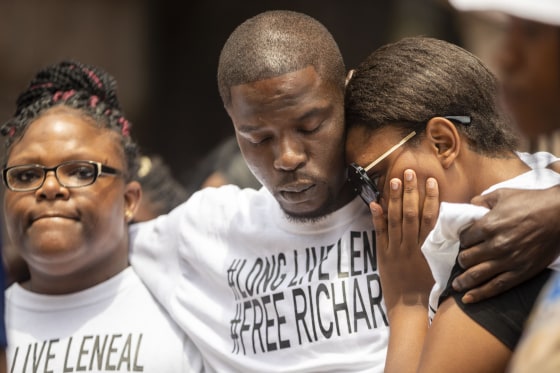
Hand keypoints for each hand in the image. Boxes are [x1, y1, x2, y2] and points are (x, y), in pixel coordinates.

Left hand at [370, 169, 438, 311]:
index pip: (430, 218)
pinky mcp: (383, 255)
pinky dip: (377, 217)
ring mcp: (395, 250)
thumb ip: (445, 247)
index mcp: (428, 248)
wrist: (410, 309)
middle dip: (410, 192)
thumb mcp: (443, 267)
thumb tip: (451, 229)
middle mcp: (411, 246)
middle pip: (410, 213)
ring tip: (394, 180)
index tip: (431, 182)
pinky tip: (375, 202)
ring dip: (394, 198)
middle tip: (410, 172)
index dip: (430, 199)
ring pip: (394, 220)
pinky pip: (379, 233)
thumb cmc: (430, 290)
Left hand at [455, 186, 559, 302]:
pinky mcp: (521, 272)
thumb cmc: (531, 202)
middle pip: (467, 258)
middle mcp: (495, 245)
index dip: (462, 241)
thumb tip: (469, 206)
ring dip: (463, 281)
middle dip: (462, 260)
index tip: (464, 243)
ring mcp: (508, 260)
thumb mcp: (502, 194)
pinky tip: (468, 299)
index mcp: (488, 225)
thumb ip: (481, 201)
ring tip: (456, 285)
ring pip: (477, 275)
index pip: (464, 239)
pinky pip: (496, 286)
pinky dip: (480, 294)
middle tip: (462, 261)